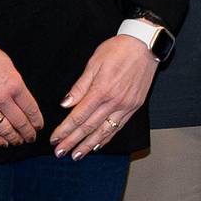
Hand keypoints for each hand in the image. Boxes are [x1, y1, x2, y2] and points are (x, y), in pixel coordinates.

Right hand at [0, 15, 43, 146]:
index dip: (37, 121)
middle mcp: (2, 98)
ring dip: (14, 138)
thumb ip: (16, 82)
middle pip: (20, 122)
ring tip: (19, 142)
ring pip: (4, 130)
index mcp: (15, 85)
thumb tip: (21, 97)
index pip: (31, 109)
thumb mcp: (8, 65)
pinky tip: (2, 143)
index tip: (39, 126)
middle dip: (28, 132)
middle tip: (32, 138)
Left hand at [53, 34, 156, 157]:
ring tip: (77, 155)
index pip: (78, 116)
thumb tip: (66, 103)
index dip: (65, 130)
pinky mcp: (135, 106)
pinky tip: (98, 144)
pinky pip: (119, 126)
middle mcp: (114, 102)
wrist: (145, 46)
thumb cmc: (119, 50)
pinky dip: (107, 137)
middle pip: (89, 127)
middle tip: (60, 152)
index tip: (55, 139)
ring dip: (89, 145)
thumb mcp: (94, 63)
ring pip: (105, 131)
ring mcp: (126, 106)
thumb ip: (80, 86)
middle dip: (73, 141)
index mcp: (101, 90)